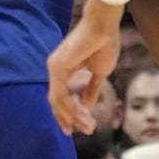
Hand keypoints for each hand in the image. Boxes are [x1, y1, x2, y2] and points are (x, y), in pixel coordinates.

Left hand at [46, 2, 121, 133]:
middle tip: (86, 131)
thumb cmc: (104, 44)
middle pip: (56, 102)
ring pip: (58, 101)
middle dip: (70, 119)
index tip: (82, 126)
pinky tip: (85, 115)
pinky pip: (61, 94)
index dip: (69, 113)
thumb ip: (91, 88)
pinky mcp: (58, 67)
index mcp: (64, 70)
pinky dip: (72, 108)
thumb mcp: (99, 72)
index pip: (60, 97)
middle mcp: (55, 69)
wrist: (105, 27)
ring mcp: (54, 68)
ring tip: (90, 126)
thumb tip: (86, 105)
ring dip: (74, 116)